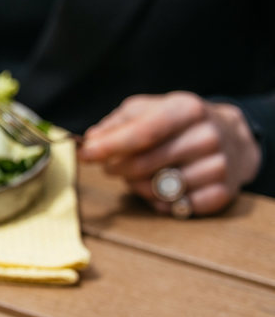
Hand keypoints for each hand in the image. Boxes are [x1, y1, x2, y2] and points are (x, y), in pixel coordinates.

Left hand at [78, 92, 260, 215]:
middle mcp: (207, 136)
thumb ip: (116, 124)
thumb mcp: (148, 110)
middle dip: (118, 168)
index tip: (85, 154)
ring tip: (146, 173)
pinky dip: (161, 203)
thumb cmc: (178, 123)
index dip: (109, 146)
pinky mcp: (223, 193)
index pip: (142, 133)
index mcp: (187, 109)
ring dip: (139, 186)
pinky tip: (166, 187)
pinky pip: (175, 208)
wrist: (232, 138)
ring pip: (156, 190)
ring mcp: (219, 166)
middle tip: (114, 165)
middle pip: (143, 165)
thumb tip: (90, 141)